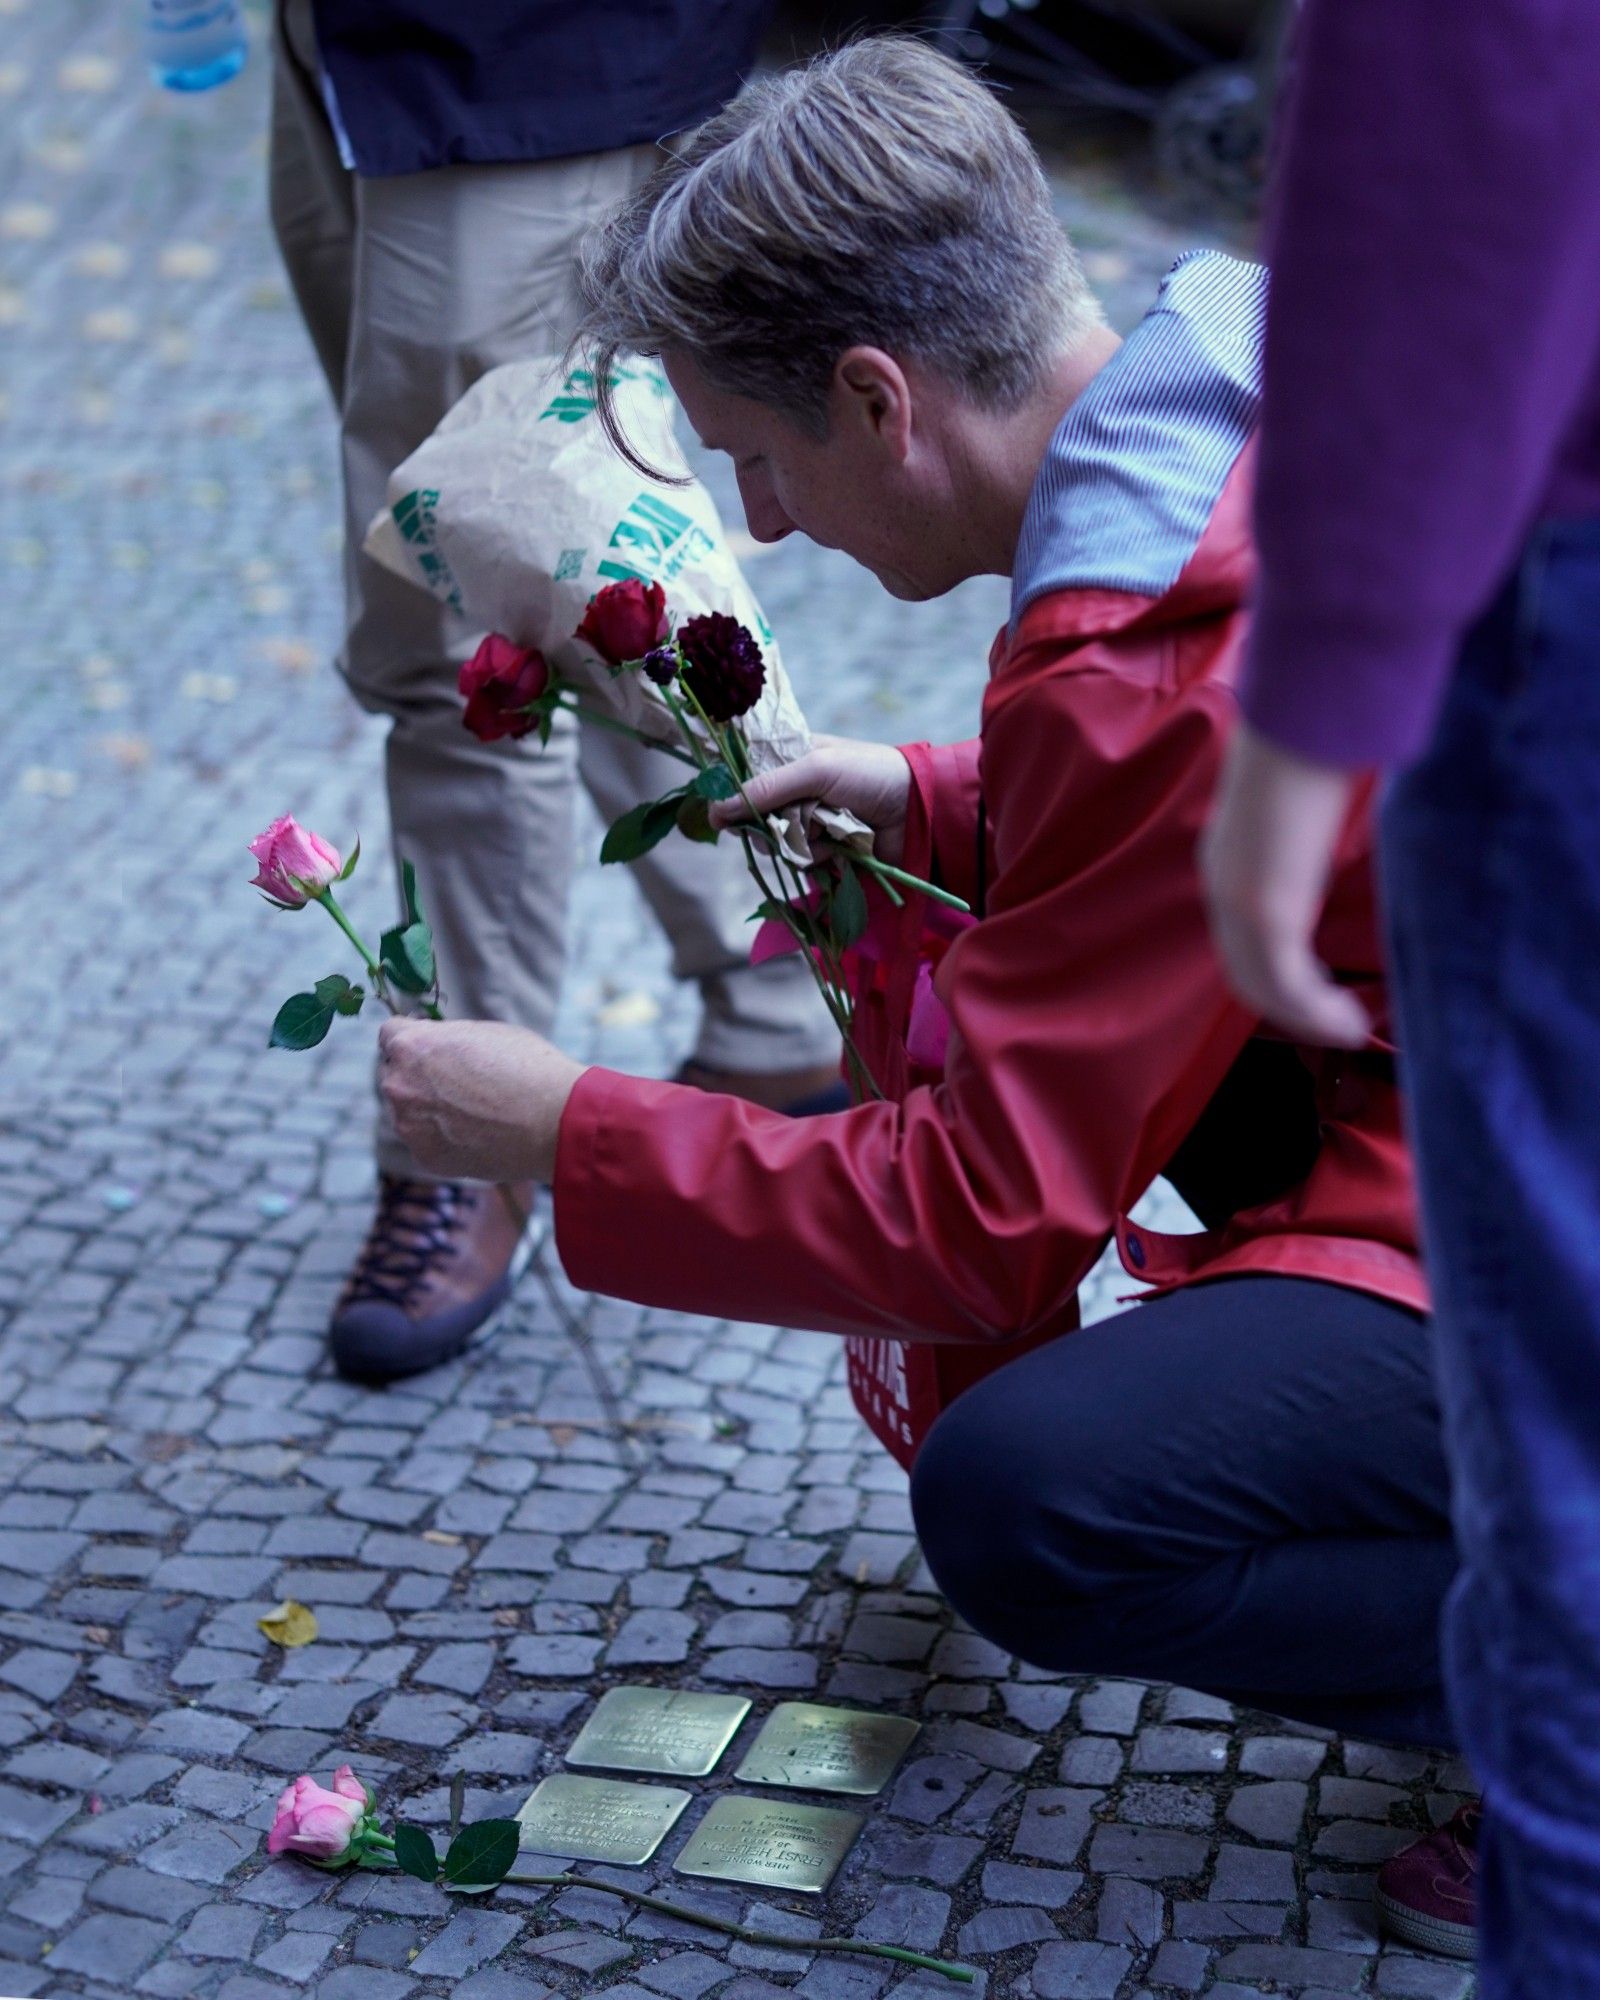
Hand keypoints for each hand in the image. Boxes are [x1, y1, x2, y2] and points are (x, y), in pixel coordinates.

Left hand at [378, 1018, 586, 1183]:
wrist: (553, 1121)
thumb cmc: (527, 1068)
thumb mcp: (484, 1032)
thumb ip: (447, 1038)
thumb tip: (436, 1045)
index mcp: (411, 1046)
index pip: (390, 1034)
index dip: (414, 1038)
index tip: (432, 1047)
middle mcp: (399, 1085)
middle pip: (395, 1074)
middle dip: (418, 1075)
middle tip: (457, 1082)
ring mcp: (409, 1126)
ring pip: (408, 1112)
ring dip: (428, 1109)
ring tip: (473, 1112)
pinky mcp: (425, 1157)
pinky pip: (426, 1141)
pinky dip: (443, 1138)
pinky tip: (476, 1134)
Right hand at [711, 734, 911, 862]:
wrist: (921, 810)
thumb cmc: (871, 775)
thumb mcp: (817, 769)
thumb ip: (767, 787)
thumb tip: (716, 810)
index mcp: (793, 759)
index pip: (746, 779)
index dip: (734, 797)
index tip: (724, 814)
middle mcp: (798, 792)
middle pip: (756, 818)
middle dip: (768, 825)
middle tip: (789, 820)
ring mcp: (812, 824)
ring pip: (777, 844)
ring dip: (798, 842)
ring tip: (827, 831)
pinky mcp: (827, 852)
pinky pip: (802, 862)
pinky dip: (817, 858)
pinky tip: (838, 849)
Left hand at [1200, 721, 1370, 1047]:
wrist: (1303, 718)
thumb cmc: (1315, 741)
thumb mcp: (1303, 794)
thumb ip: (1307, 821)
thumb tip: (1335, 818)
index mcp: (1227, 858)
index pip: (1240, 936)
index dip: (1278, 973)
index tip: (1322, 990)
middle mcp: (1222, 884)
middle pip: (1244, 970)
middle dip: (1291, 1007)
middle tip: (1337, 1022)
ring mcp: (1238, 900)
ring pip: (1261, 986)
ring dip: (1305, 1017)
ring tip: (1347, 1028)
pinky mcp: (1267, 909)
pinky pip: (1284, 984)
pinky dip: (1314, 1012)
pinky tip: (1347, 1020)